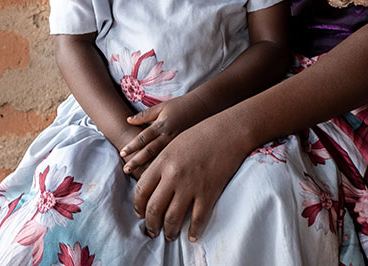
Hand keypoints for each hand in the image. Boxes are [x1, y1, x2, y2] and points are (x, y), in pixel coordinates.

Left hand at [120, 93, 209, 177]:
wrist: (204, 106)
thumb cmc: (182, 105)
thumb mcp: (162, 107)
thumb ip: (145, 115)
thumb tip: (128, 120)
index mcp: (161, 125)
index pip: (143, 137)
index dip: (132, 145)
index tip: (122, 153)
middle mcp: (169, 136)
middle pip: (150, 150)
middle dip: (137, 160)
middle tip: (126, 169)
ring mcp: (178, 144)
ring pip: (162, 158)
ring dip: (149, 167)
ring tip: (140, 177)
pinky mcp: (187, 149)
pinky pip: (174, 160)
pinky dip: (166, 168)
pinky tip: (160, 177)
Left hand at [132, 115, 252, 240]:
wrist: (229, 131)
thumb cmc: (201, 134)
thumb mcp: (174, 144)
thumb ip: (161, 164)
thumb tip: (152, 184)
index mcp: (162, 161)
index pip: (141, 190)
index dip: (138, 207)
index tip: (141, 214)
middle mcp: (173, 175)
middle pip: (154, 208)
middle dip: (151, 225)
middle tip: (153, 231)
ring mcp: (191, 185)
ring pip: (172, 218)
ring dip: (169, 231)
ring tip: (169, 235)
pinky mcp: (209, 192)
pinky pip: (198, 219)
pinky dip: (194, 231)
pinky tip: (192, 235)